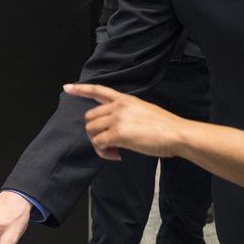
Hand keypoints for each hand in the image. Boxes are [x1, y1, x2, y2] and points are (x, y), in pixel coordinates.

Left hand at [65, 82, 183, 159]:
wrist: (177, 133)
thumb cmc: (166, 127)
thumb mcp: (145, 111)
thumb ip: (128, 115)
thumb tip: (117, 130)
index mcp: (125, 100)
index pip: (98, 90)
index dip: (81, 89)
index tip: (67, 88)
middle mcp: (119, 106)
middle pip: (89, 118)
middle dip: (94, 133)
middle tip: (108, 145)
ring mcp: (117, 119)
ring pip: (91, 131)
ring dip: (98, 145)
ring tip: (114, 152)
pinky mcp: (118, 133)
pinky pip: (99, 144)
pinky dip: (104, 153)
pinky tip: (117, 155)